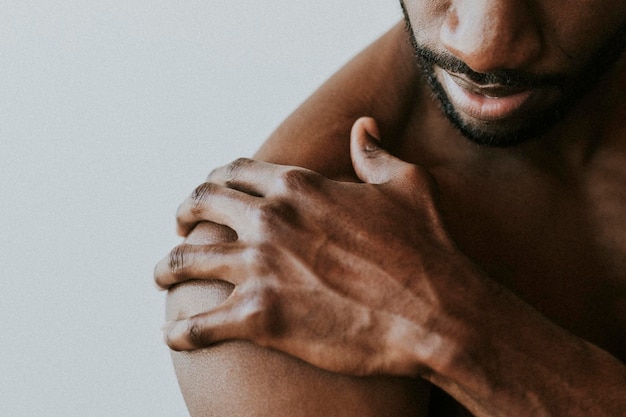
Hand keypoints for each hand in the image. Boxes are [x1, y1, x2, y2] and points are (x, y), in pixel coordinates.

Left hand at [155, 117, 475, 376]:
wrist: (437, 312)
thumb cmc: (425, 248)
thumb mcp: (405, 185)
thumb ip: (375, 153)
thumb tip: (364, 126)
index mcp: (299, 186)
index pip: (234, 172)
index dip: (216, 180)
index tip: (210, 193)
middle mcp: (271, 220)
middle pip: (202, 205)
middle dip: (185, 214)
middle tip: (182, 227)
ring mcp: (261, 267)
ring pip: (186, 261)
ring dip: (166, 268)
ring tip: (161, 275)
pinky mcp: (261, 316)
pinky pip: (200, 325)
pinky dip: (181, 332)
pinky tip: (175, 336)